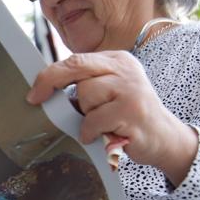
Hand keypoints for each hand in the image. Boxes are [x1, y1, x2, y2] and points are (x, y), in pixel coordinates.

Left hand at [26, 50, 198, 185]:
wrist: (165, 139)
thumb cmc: (128, 118)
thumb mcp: (110, 93)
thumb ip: (87, 85)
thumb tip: (46, 89)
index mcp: (118, 61)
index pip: (76, 60)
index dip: (50, 75)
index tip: (34, 91)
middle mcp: (125, 69)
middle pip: (77, 67)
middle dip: (51, 81)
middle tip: (36, 99)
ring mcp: (131, 88)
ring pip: (85, 94)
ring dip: (85, 115)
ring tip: (102, 124)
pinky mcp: (132, 110)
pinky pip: (93, 119)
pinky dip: (92, 131)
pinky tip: (105, 135)